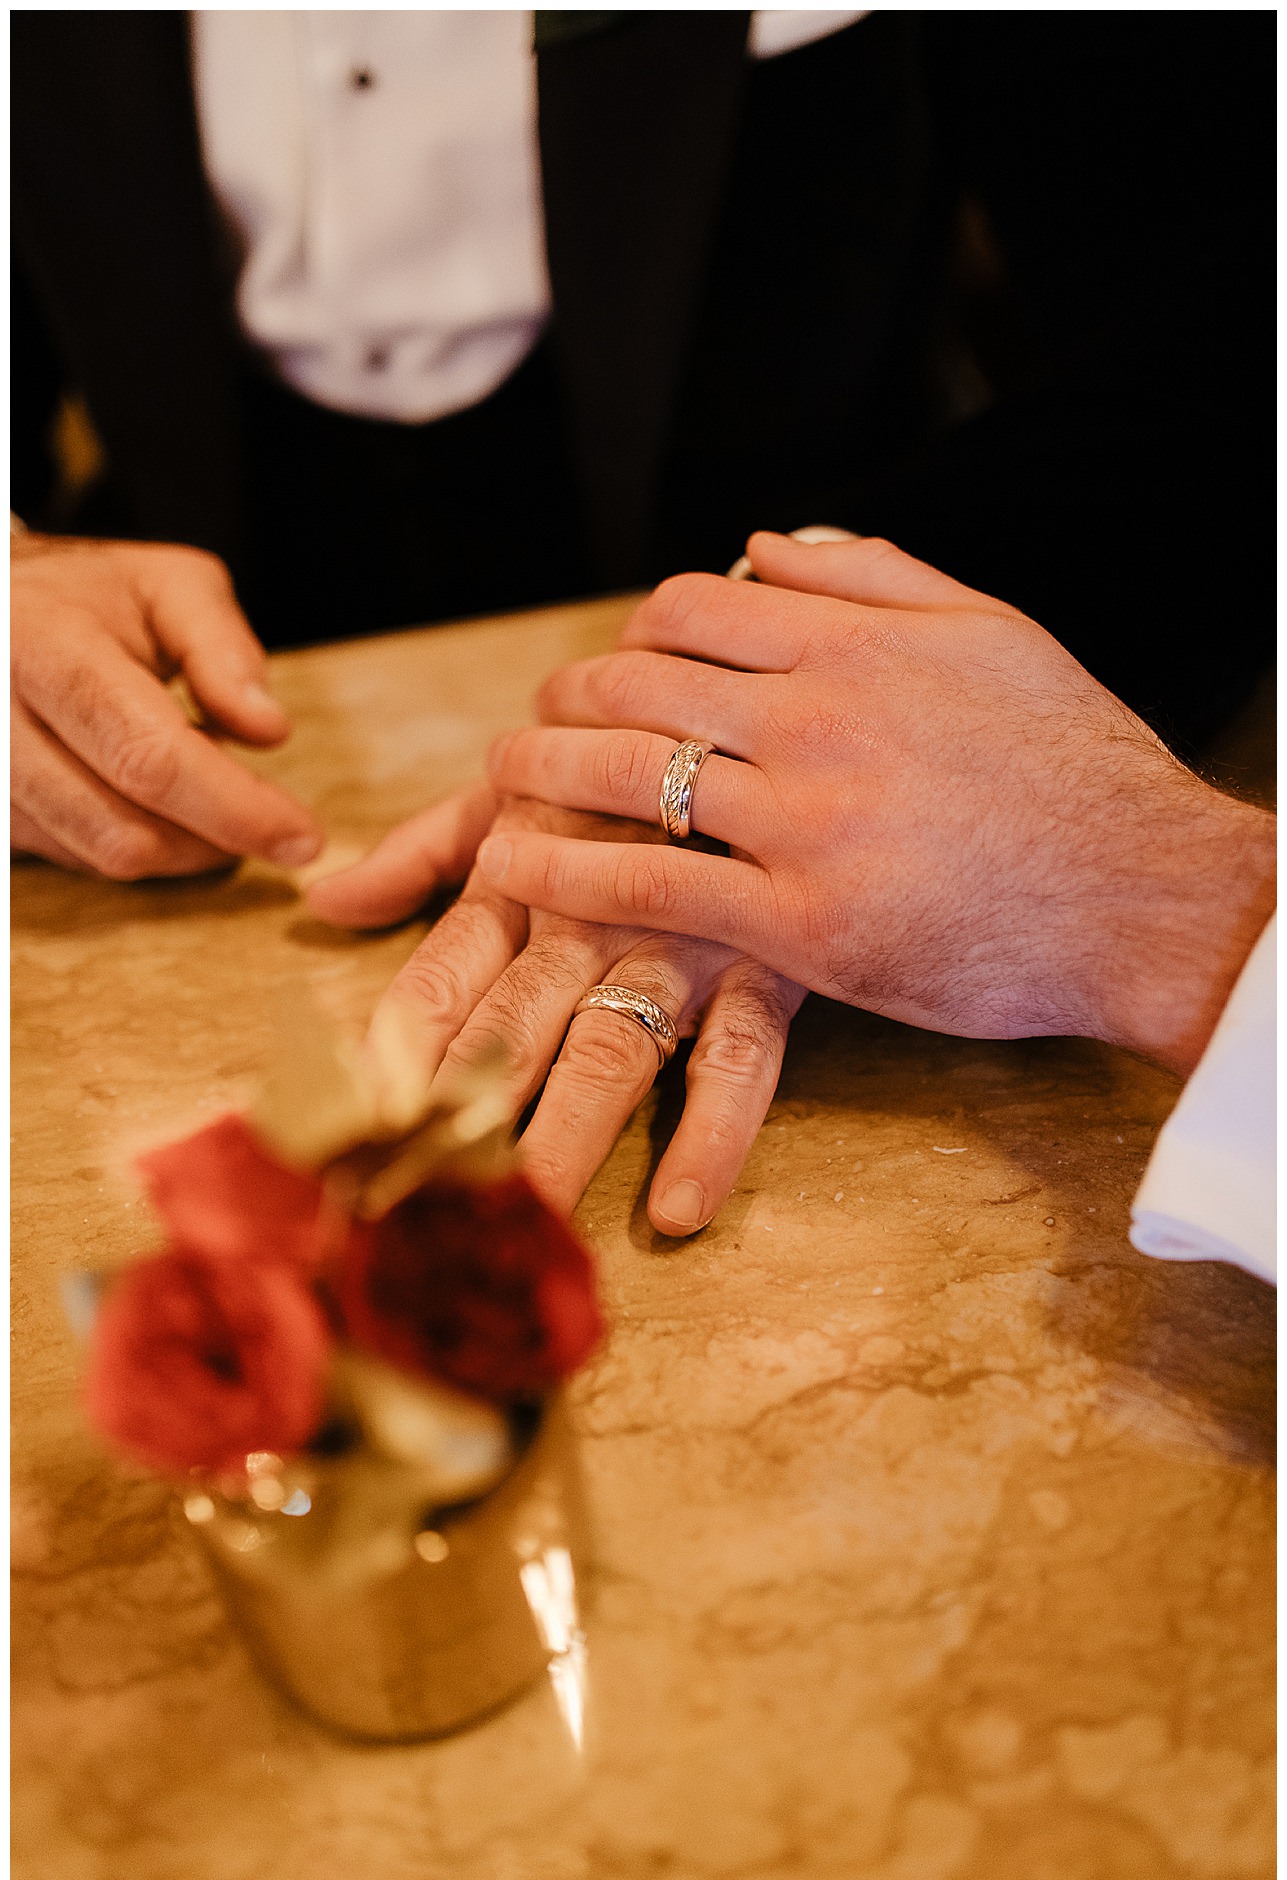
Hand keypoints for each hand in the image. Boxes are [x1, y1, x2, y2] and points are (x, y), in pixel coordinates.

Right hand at [11, 532, 322, 876]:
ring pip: (100, 856)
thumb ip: (223, 649)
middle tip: (269, 821)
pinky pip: (74, 860)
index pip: (148, 756)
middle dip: (215, 841)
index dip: (234, 809)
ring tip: (206, 791)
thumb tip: (268, 730)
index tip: (302, 838)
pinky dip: (136, 844)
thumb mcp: (168, 586)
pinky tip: (153, 801)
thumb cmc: (88, 597)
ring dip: (179, 846)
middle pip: (122, 828)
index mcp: (43, 645)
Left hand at [308, 788, 804, 1232]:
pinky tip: (677, 1208)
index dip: (387, 1068)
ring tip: (530, 1224)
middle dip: (458, 1130)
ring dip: (565, 1142)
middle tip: (411, 1215)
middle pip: (508, 1037)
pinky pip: (739, 1058)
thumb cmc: (617, 754)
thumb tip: (325, 901)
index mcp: (516, 883)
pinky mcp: (764, 963)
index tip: (340, 1150)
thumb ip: (422, 851)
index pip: (435, 988)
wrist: (754, 696)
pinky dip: (711, 1132)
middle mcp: (584, 920)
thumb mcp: (516, 789)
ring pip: (609, 1053)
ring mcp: (676, 943)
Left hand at [477, 533, 1275, 1076]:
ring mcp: (806, 821)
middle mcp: (818, 718)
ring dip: (538, 777)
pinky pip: (651, 887)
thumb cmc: (1078, 770)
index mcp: (857, 644)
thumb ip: (875, 577)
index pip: (690, 610)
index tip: (611, 667)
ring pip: (627, 778)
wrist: (1148, 898)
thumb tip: (762, 545)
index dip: (628, 635)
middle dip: (563, 701)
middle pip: (636, 686)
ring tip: (498, 791)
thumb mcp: (994, 636)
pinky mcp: (806, 924)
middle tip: (532, 727)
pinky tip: (520, 872)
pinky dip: (569, 875)